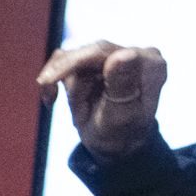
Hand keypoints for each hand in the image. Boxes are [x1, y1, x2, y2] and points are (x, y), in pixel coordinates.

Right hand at [39, 39, 167, 158]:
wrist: (115, 143)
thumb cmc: (120, 134)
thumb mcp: (121, 116)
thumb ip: (122, 85)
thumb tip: (125, 54)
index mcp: (149, 64)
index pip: (103, 51)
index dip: (72, 64)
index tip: (47, 83)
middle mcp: (137, 53)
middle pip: (86, 52)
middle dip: (71, 83)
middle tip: (59, 105)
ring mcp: (118, 53)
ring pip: (74, 56)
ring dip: (65, 85)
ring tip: (76, 109)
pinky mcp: (100, 56)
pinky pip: (67, 57)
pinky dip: (56, 79)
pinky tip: (55, 97)